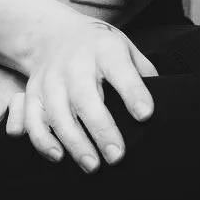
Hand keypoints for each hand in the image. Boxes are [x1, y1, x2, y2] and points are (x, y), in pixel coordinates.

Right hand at [16, 9, 158, 172]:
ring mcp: (50, 79)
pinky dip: (42, 139)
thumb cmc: (99, 48)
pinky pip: (33, 119)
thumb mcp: (125, 48)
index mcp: (104, 50)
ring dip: (74, 141)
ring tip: (92, 165)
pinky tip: (58, 156)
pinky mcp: (33, 93)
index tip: (145, 115)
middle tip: (117, 157)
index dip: (132, 92)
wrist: (51, 34)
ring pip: (57, 113)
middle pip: (85, 98)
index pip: (120, 71)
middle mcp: (74, 63)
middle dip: (101, 128)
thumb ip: (142, 74)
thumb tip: (166, 105)